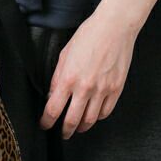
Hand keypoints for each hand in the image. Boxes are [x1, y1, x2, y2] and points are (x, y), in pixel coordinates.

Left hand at [39, 12, 139, 137]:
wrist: (114, 27)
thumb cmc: (88, 36)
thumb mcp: (64, 55)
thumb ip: (57, 78)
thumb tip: (52, 96)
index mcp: (68, 79)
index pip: (53, 109)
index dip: (46, 121)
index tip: (44, 125)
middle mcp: (85, 87)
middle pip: (72, 120)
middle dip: (65, 131)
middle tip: (63, 133)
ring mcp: (102, 90)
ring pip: (90, 119)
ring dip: (82, 127)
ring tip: (78, 127)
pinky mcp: (116, 88)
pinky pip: (106, 111)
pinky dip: (98, 117)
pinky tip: (94, 116)